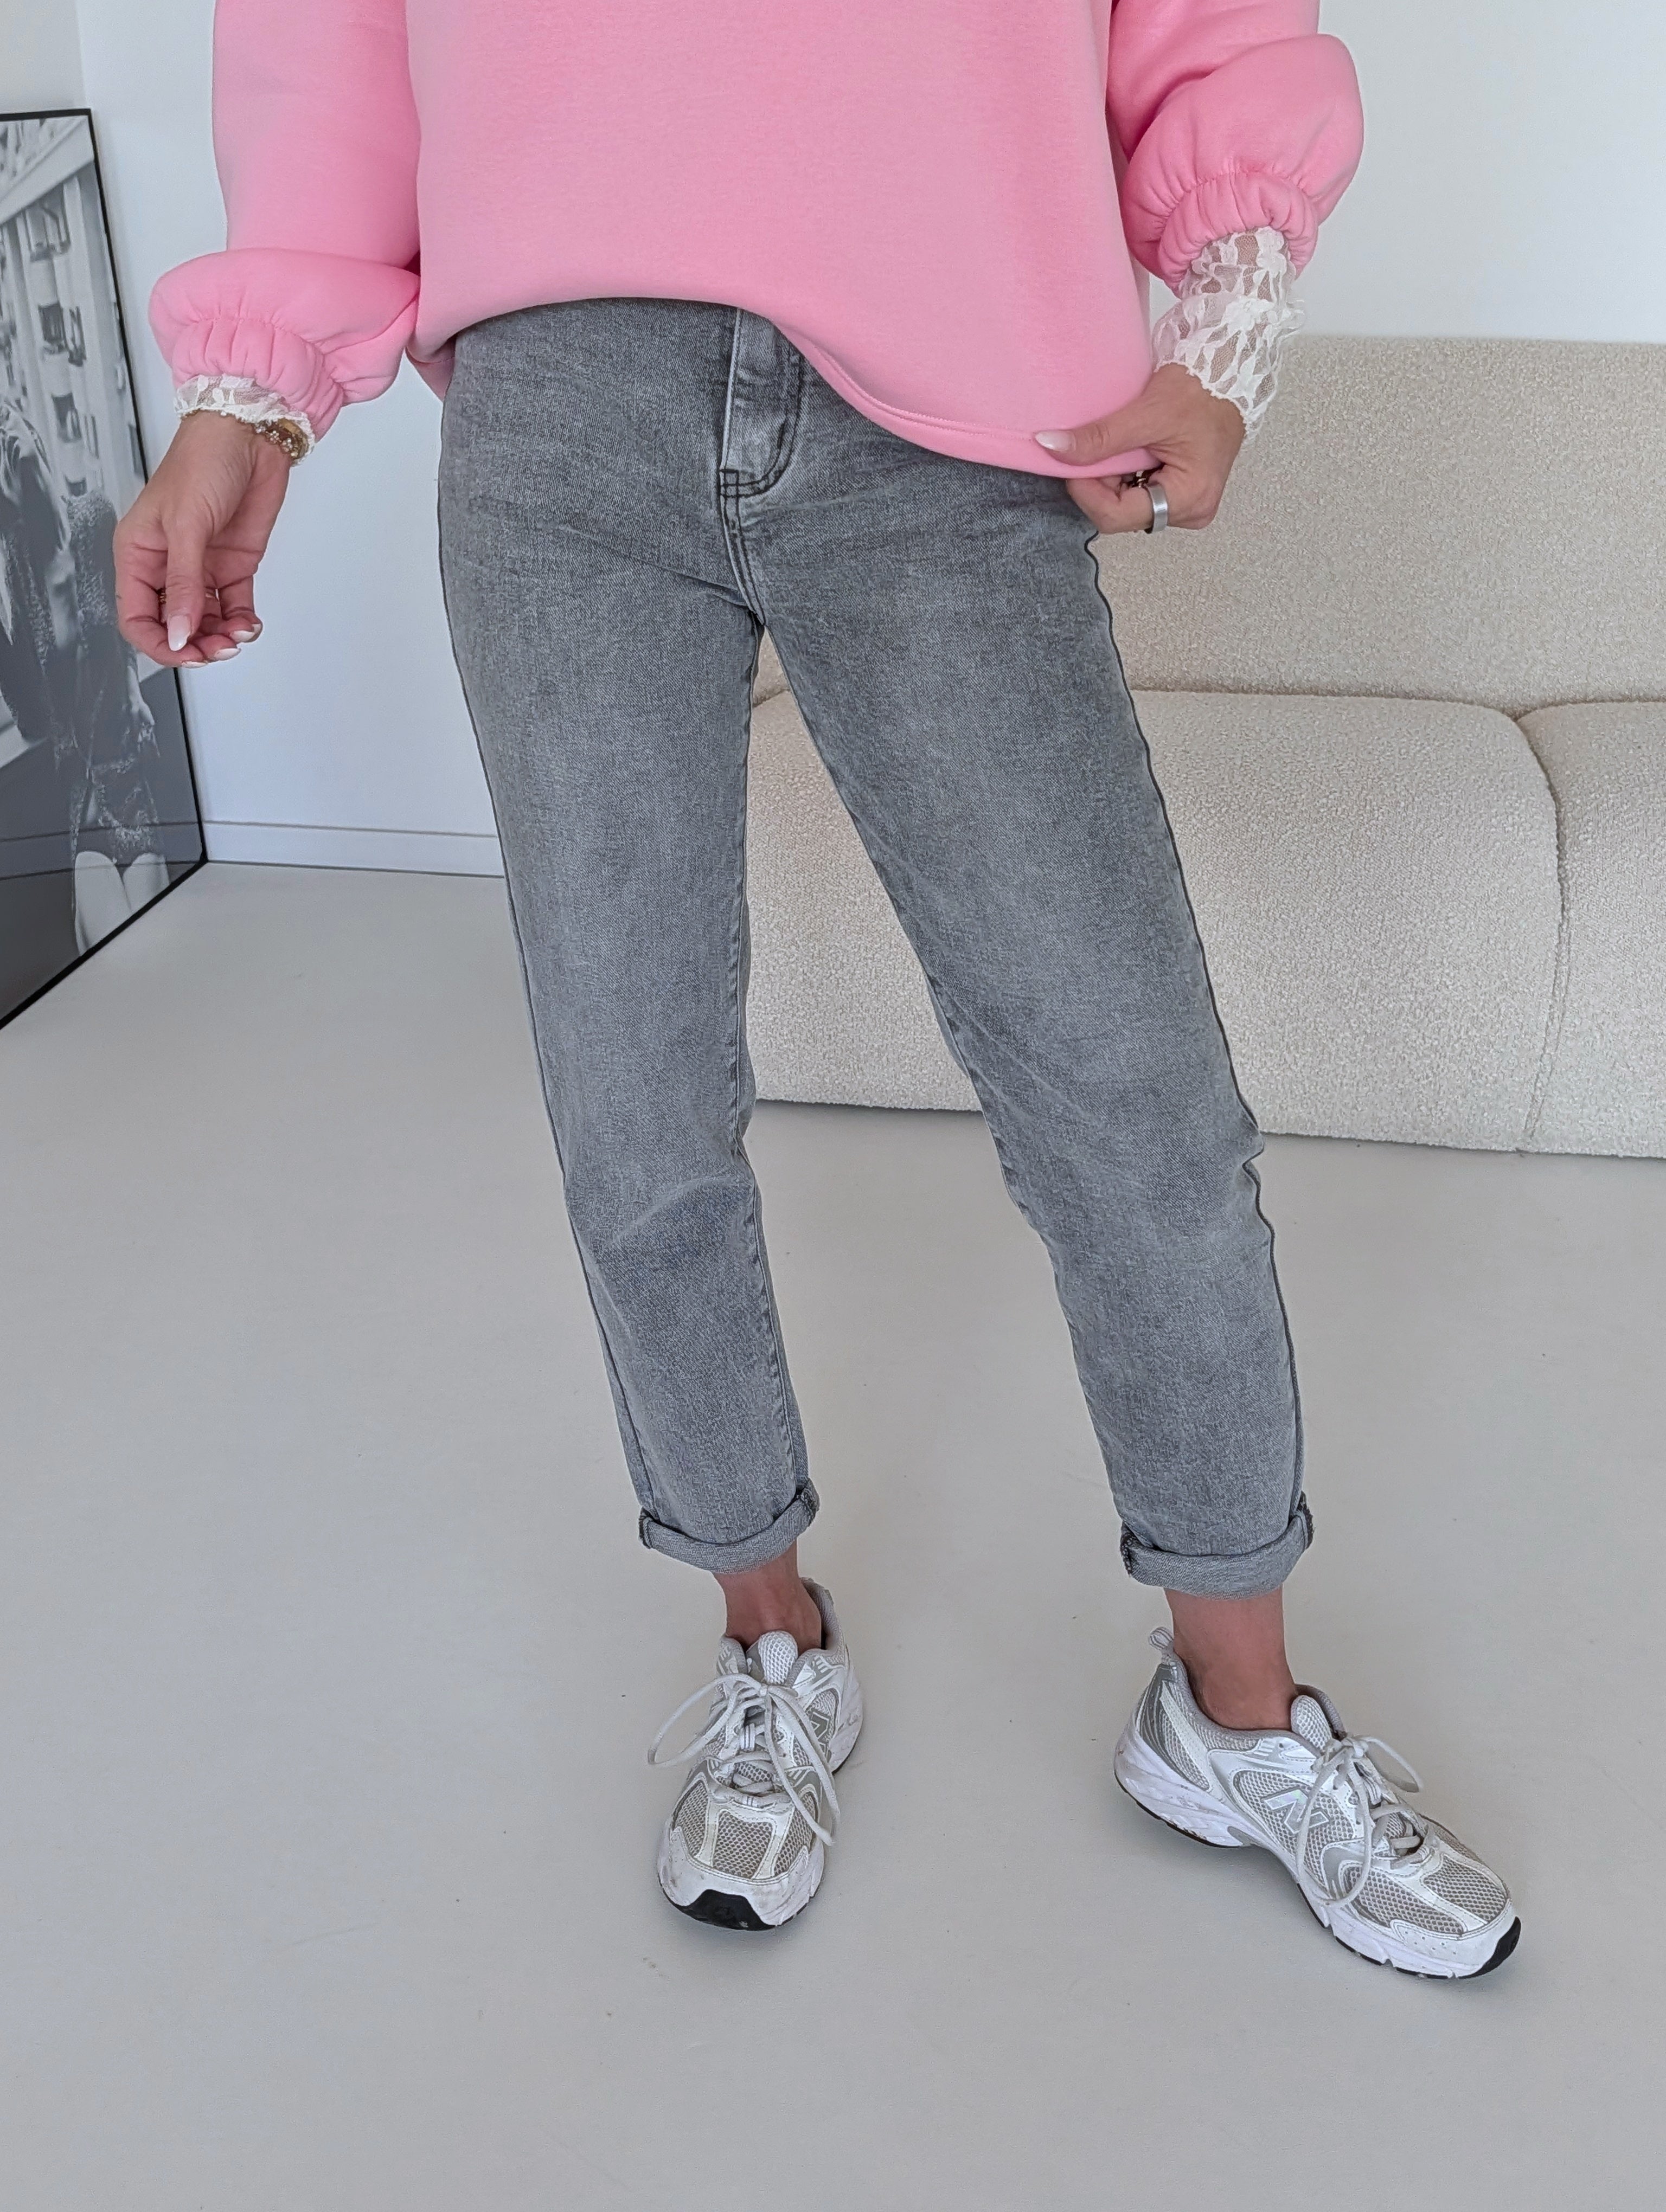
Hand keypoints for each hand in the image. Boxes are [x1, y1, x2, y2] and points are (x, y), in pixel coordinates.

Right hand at [114, 409, 294, 666]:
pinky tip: (249, 624)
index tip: (185, 652)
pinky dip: (242, 623)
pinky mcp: (232, 567)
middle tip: (218, 649)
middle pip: (172, 625)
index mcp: (139, 553)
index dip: (159, 643)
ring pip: (204, 622)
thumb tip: (177, 632)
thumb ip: (183, 584)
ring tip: (238, 636)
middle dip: (194, 644)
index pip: (137, 617)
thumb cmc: (203, 461)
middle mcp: (168, 564)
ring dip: (221, 637)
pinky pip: (233, 608)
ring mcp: (201, 567)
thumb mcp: (186, 525)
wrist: (249, 436)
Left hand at [1035, 362, 1245, 534]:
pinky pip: (1137, 495)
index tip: (1070, 460)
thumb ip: (1099, 437)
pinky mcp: (1180, 495)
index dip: (1086, 491)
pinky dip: (1123, 475)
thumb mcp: (1147, 412)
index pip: (1116, 516)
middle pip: (1120, 514)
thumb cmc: (1203, 390)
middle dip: (1099, 483)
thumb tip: (1052, 446)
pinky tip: (1127, 451)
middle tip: (1094, 447)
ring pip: (1126, 506)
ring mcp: (1186, 505)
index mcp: (1189, 499)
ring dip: (1111, 478)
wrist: (1230, 375)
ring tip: (1117, 444)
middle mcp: (1190, 511)